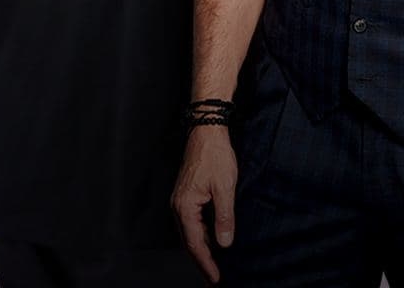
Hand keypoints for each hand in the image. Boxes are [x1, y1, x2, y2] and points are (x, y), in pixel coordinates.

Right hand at [172, 127, 237, 283]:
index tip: (215, 278)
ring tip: (213, 262)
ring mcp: (179, 198)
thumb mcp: (225, 188)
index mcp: (185, 206)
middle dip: (201, 259)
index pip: (196, 243)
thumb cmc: (215, 156)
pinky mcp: (185, 192)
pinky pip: (189, 220)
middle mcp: (178, 205)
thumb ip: (224, 218)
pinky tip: (210, 236)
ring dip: (200, 247)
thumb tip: (224, 244)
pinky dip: (199, 233)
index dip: (206, 263)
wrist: (206, 130)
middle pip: (188, 241)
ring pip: (188, 231)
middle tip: (213, 276)